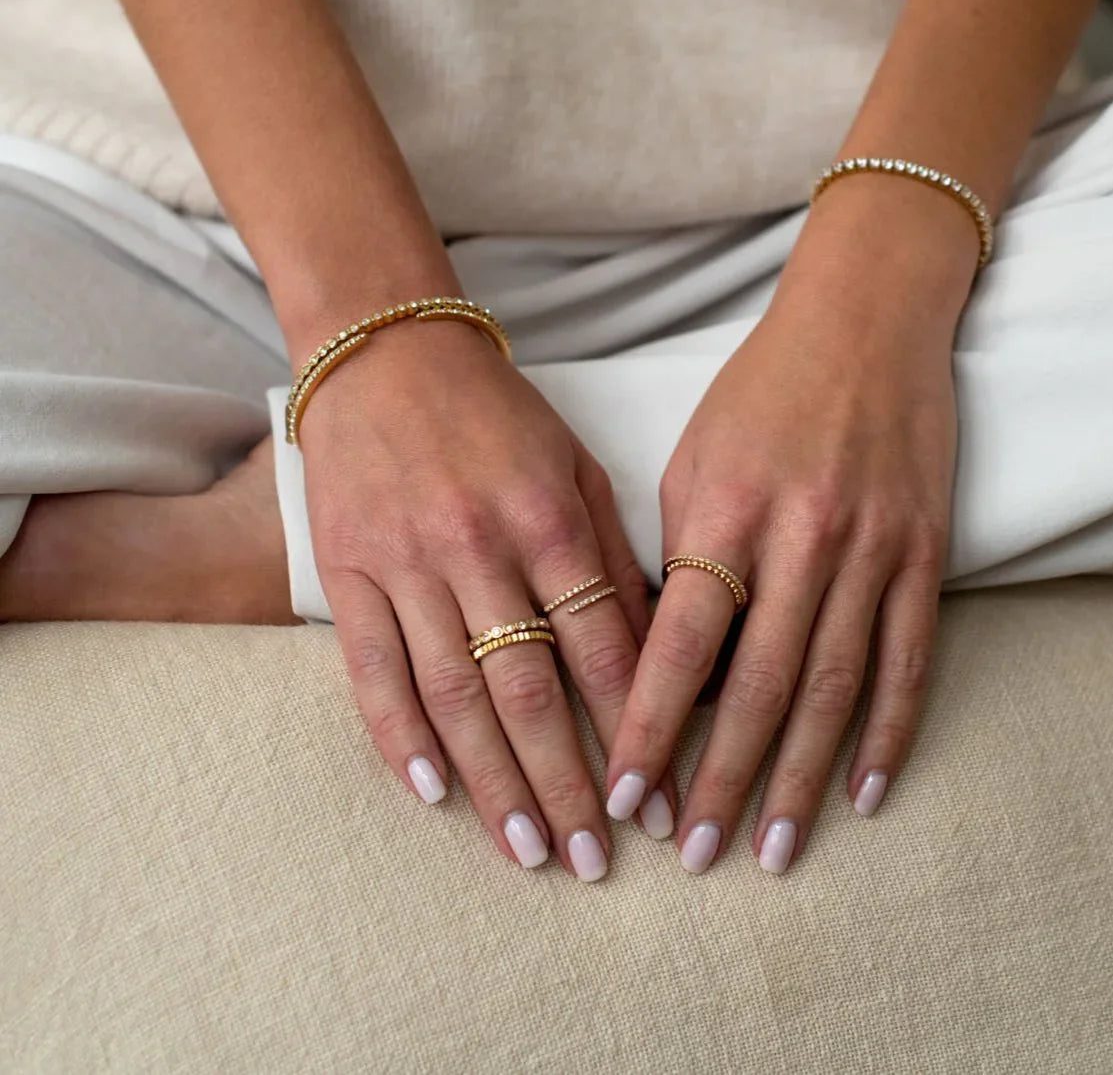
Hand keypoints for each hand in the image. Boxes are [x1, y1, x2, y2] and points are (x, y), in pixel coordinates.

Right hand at [299, 314, 673, 879]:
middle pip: (530, 690)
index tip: (664, 797)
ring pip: (454, 697)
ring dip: (493, 783)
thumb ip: (611, 555)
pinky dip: (399, 738)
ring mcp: (405, 564)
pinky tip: (432, 795)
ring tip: (529, 850)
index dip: (638, 729)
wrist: (387, 353)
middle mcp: (478, 548)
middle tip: (595, 861)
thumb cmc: (498, 414)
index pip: (604, 647)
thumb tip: (656, 648)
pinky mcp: (347, 572)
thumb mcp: (575, 466)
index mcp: (548, 518)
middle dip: (569, 784)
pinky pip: (372, 670)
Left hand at [606, 178, 973, 872]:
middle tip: (697, 857)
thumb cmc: (764, 388)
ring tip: (776, 849)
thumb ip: (680, 554)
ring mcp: (871, 547)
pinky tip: (866, 790)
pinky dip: (889, 729)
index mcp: (729, 508)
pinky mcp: (924, 551)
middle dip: (724, 777)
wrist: (869, 318)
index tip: (624, 796)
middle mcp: (803, 535)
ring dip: (801, 775)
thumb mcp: (696, 455)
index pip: (682, 641)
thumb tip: (666, 660)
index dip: (650, 726)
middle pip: (758, 682)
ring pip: (834, 685)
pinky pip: (908, 656)